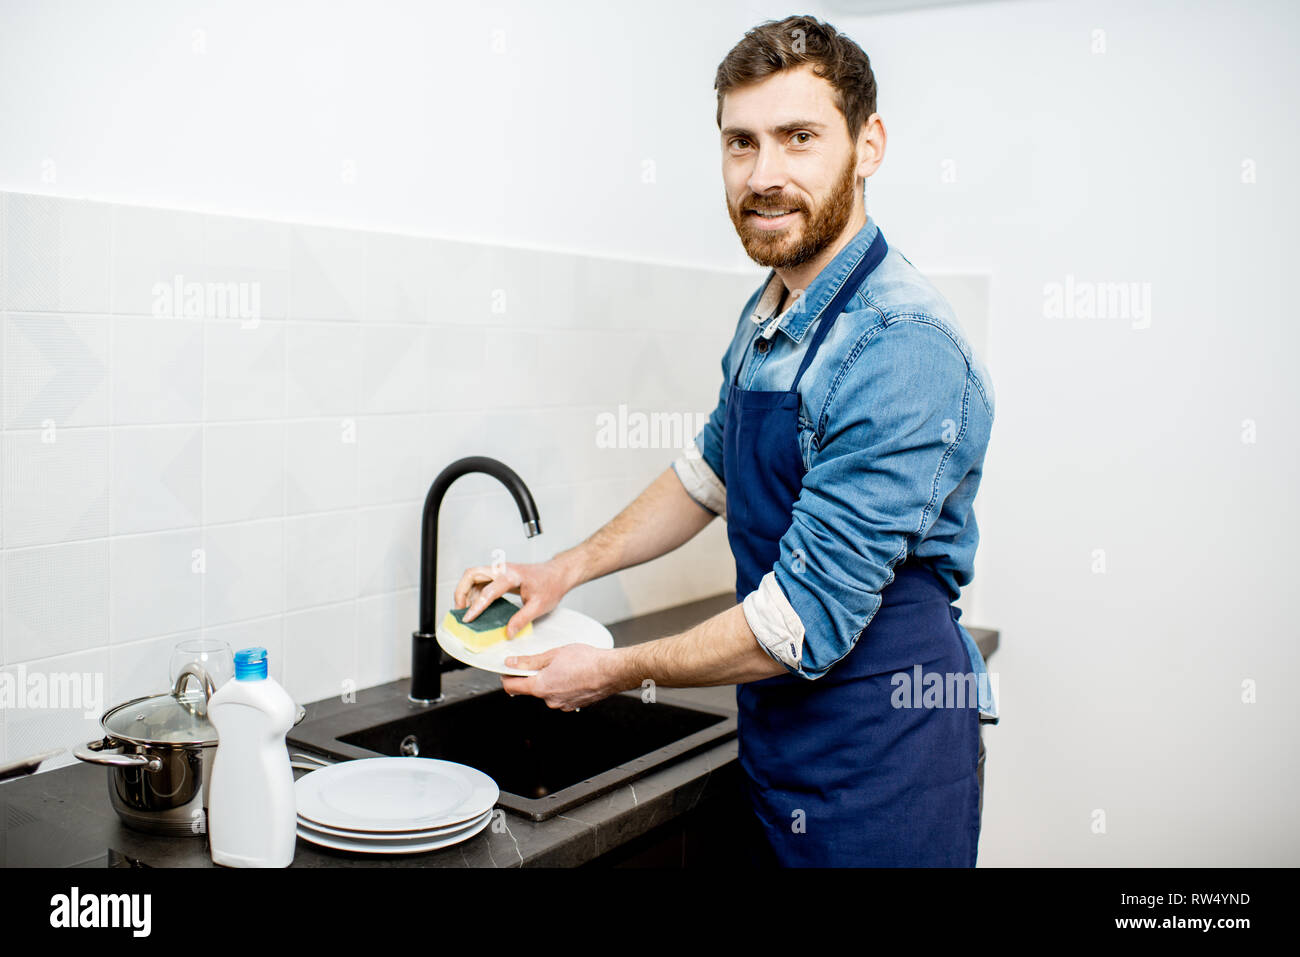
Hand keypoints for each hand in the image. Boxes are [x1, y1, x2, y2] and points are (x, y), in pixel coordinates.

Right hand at [452, 556, 576, 638]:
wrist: (558, 574)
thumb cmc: (551, 585)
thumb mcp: (539, 606)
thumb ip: (522, 620)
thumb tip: (508, 633)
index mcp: (513, 575)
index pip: (489, 590)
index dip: (477, 605)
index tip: (468, 618)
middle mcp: (503, 569)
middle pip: (472, 574)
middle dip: (461, 591)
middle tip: (459, 611)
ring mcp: (500, 571)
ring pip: (473, 576)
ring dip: (465, 592)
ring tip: (465, 611)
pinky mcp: (500, 575)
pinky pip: (480, 581)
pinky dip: (473, 592)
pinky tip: (475, 606)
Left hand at [500, 644, 623, 710]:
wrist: (612, 671)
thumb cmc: (587, 661)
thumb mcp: (554, 654)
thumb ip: (530, 661)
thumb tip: (512, 663)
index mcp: (540, 687)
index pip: (512, 686)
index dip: (507, 676)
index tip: (508, 668)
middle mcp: (549, 700)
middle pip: (530, 689)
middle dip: (532, 676)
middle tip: (541, 660)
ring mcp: (562, 705)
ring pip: (547, 692)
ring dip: (549, 680)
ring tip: (563, 665)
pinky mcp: (573, 705)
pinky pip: (560, 695)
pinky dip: (562, 686)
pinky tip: (572, 674)